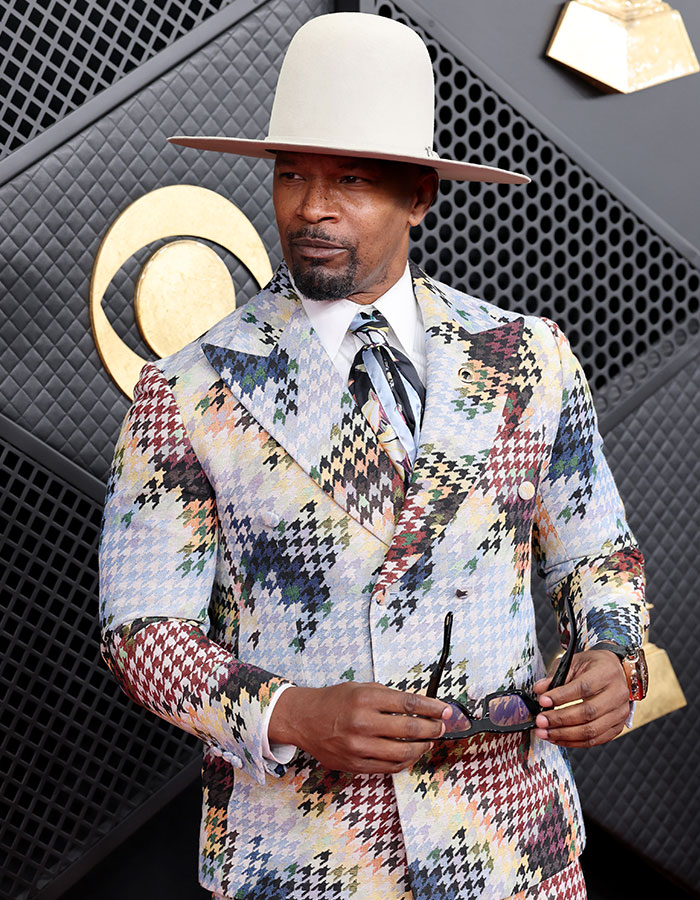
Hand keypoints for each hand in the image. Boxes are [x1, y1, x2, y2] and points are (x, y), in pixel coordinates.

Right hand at [268, 682, 449, 773]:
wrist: (303, 719)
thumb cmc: (333, 701)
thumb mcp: (360, 687)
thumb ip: (388, 697)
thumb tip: (419, 706)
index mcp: (366, 698)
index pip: (409, 703)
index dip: (433, 708)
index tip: (446, 710)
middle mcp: (363, 722)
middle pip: (410, 728)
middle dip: (432, 728)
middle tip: (441, 726)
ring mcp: (359, 746)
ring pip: (403, 752)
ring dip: (422, 747)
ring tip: (428, 741)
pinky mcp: (355, 764)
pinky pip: (389, 767)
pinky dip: (405, 762)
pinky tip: (411, 754)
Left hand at [533, 649, 629, 746]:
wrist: (618, 673)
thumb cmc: (594, 666)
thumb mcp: (575, 662)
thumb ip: (557, 675)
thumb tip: (539, 690)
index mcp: (607, 673)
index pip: (583, 688)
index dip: (561, 696)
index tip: (542, 701)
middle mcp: (617, 694)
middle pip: (588, 712)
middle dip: (560, 719)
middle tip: (540, 721)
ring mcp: (620, 713)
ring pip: (591, 730)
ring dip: (564, 735)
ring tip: (545, 733)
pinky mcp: (617, 727)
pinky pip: (595, 740)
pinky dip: (574, 742)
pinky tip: (557, 738)